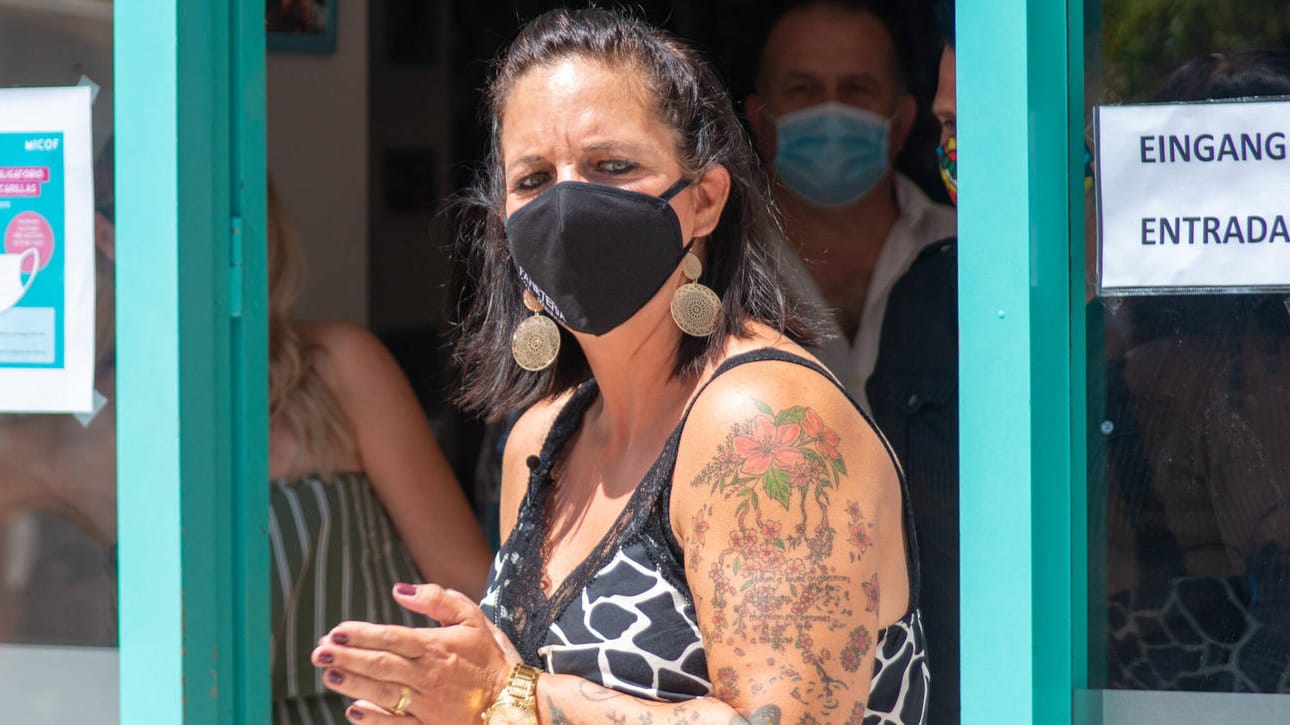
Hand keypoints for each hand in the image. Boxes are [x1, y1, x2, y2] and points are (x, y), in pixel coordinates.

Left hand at [312, 583, 519, 722]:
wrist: (514, 702)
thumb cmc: (490, 657)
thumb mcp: (471, 618)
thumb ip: (437, 599)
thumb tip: (399, 590)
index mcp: (437, 647)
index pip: (392, 638)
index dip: (361, 635)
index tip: (335, 631)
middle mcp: (429, 676)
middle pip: (381, 665)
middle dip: (347, 658)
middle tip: (318, 653)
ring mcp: (429, 704)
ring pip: (384, 693)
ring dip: (353, 685)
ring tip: (328, 676)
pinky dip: (374, 719)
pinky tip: (353, 711)